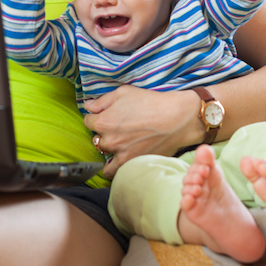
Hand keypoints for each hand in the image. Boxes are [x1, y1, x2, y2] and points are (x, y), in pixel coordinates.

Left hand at [83, 86, 201, 178]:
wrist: (177, 119)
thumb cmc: (152, 102)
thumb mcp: (124, 93)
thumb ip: (102, 101)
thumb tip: (88, 106)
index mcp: (104, 121)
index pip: (88, 121)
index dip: (96, 117)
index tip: (104, 116)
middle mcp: (109, 140)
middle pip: (96, 138)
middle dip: (104, 133)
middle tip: (116, 129)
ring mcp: (120, 154)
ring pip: (103, 156)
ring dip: (108, 151)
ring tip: (118, 145)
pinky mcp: (132, 164)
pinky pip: (113, 172)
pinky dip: (114, 167)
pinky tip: (120, 159)